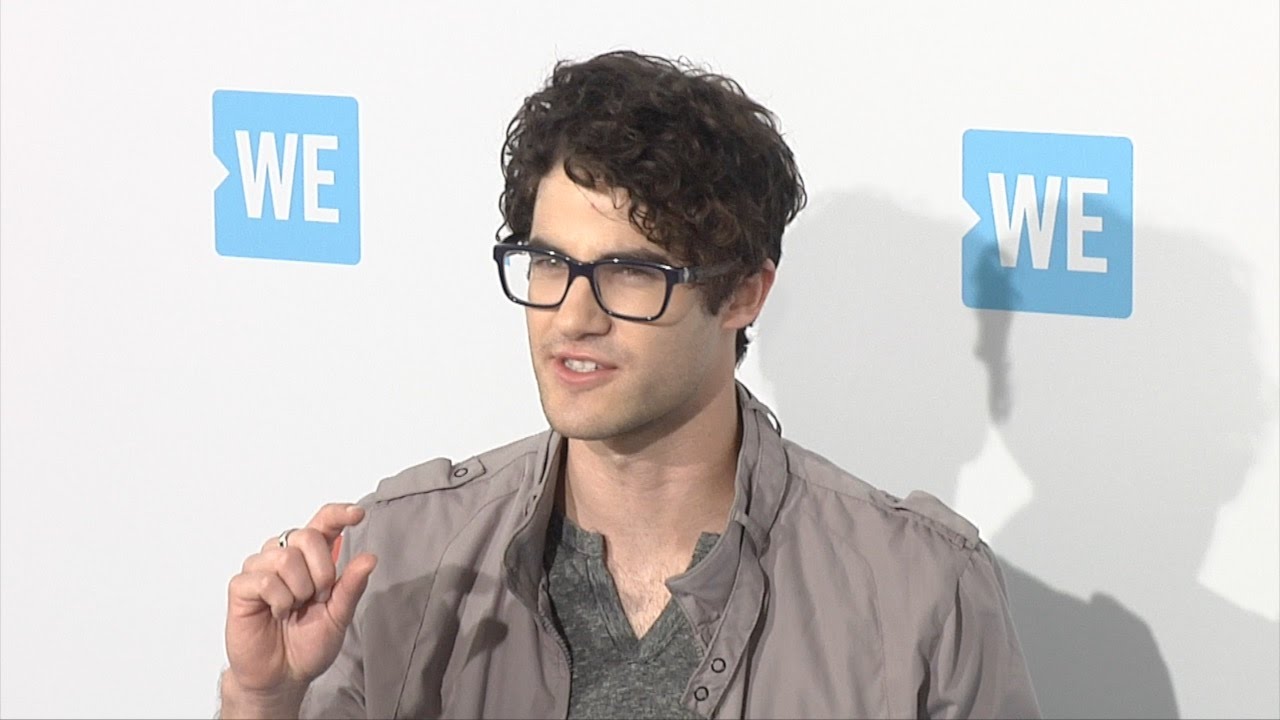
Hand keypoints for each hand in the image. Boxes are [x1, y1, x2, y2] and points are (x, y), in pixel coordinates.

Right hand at [224, 503, 377, 705]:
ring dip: (299, 590)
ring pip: (284, 557)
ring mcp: (260, 569)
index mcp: (311, 558)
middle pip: (306, 535)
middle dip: (321, 571)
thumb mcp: (339, 616)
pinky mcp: (241, 587)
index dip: (339, 513)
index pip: (323, 522)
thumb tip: (370, 558)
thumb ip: (351, 587)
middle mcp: (284, 556)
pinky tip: (277, 613)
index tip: (358, 515)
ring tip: (294, 609)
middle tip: (318, 598)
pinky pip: (264, 580)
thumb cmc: (307, 644)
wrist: (283, 676)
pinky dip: (279, 600)